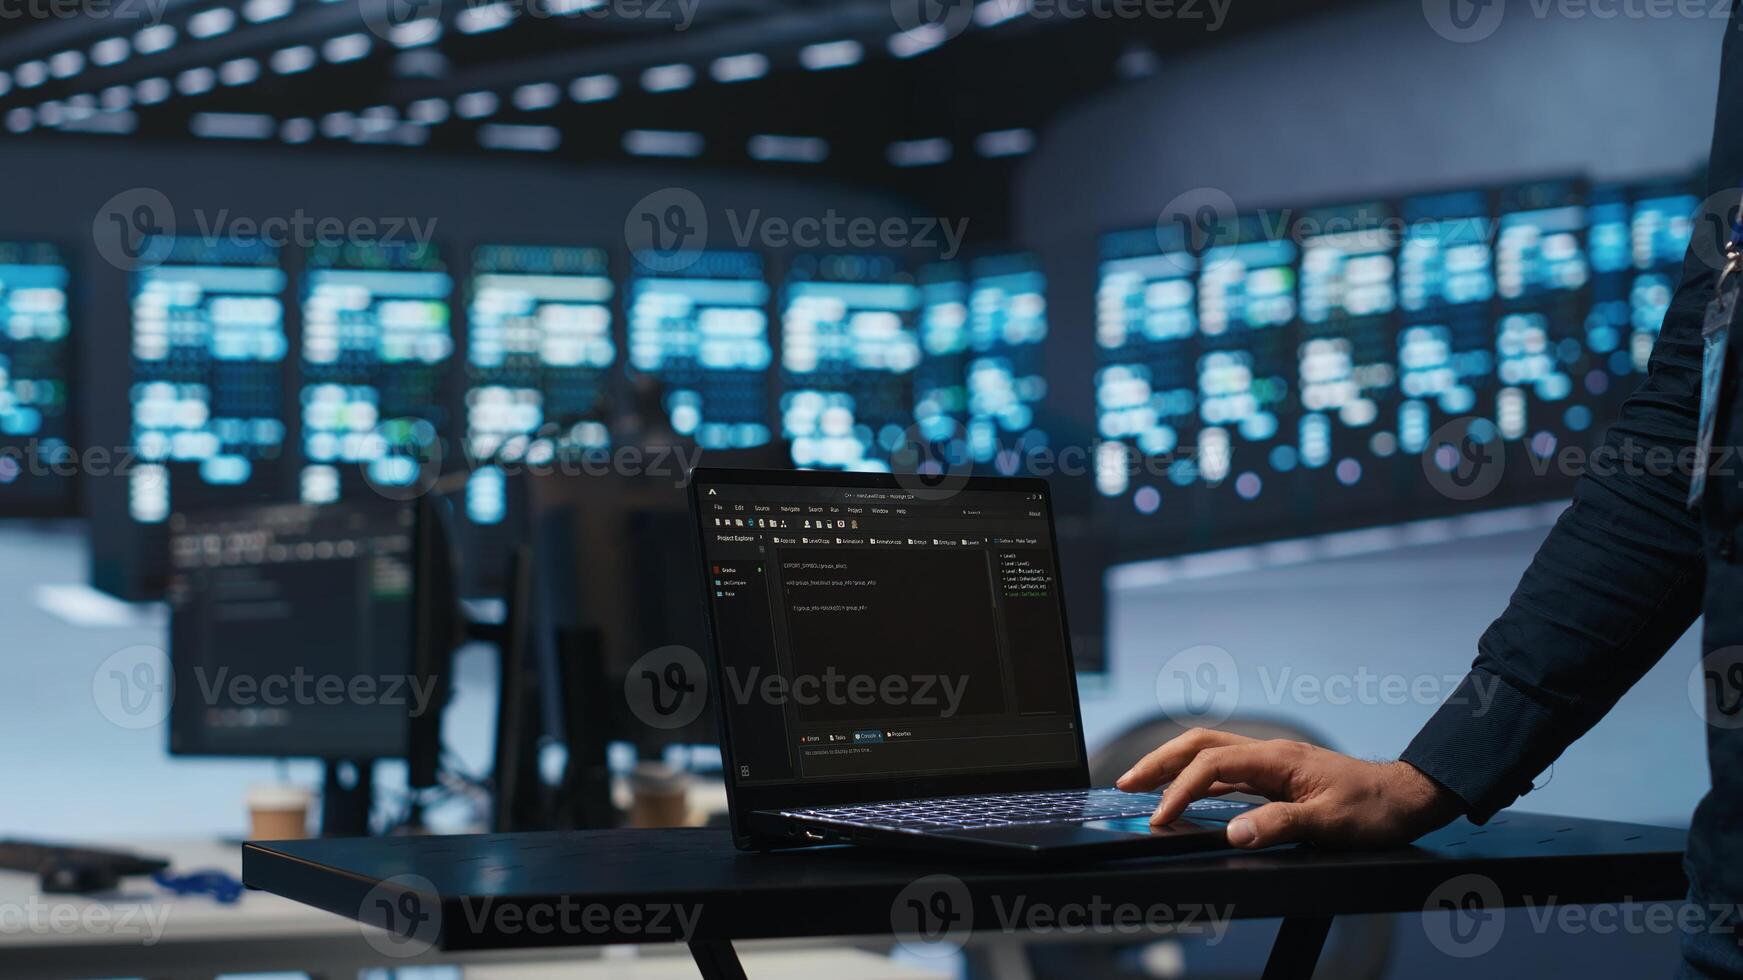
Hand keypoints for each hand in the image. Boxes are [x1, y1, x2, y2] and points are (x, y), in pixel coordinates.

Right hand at [1114, 728, 1463, 849]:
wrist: (1406, 797)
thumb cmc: (1373, 810)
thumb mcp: (1328, 824)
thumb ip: (1278, 825)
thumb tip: (1232, 833)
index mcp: (1276, 758)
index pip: (1211, 766)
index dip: (1179, 791)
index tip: (1160, 818)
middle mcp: (1269, 753)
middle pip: (1200, 744)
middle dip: (1159, 761)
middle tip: (1125, 783)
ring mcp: (1273, 761)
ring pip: (1210, 752)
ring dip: (1174, 765)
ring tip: (1144, 785)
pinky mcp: (1278, 774)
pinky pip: (1227, 768)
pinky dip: (1198, 776)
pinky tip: (1189, 793)